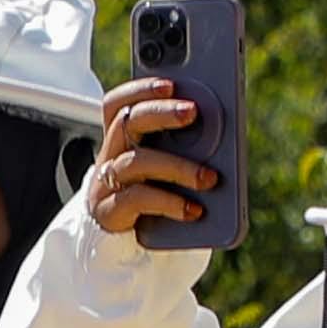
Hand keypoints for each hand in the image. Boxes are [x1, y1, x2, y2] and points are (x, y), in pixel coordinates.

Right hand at [86, 71, 222, 242]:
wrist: (129, 242)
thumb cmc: (160, 194)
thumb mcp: (175, 162)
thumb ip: (188, 141)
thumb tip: (219, 123)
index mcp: (125, 138)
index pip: (119, 103)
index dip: (140, 90)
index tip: (171, 85)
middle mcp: (111, 155)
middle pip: (127, 122)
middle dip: (161, 112)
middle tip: (193, 112)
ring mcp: (107, 183)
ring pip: (137, 162)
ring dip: (177, 166)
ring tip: (210, 178)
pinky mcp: (110, 211)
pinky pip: (138, 199)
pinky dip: (170, 203)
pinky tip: (194, 210)